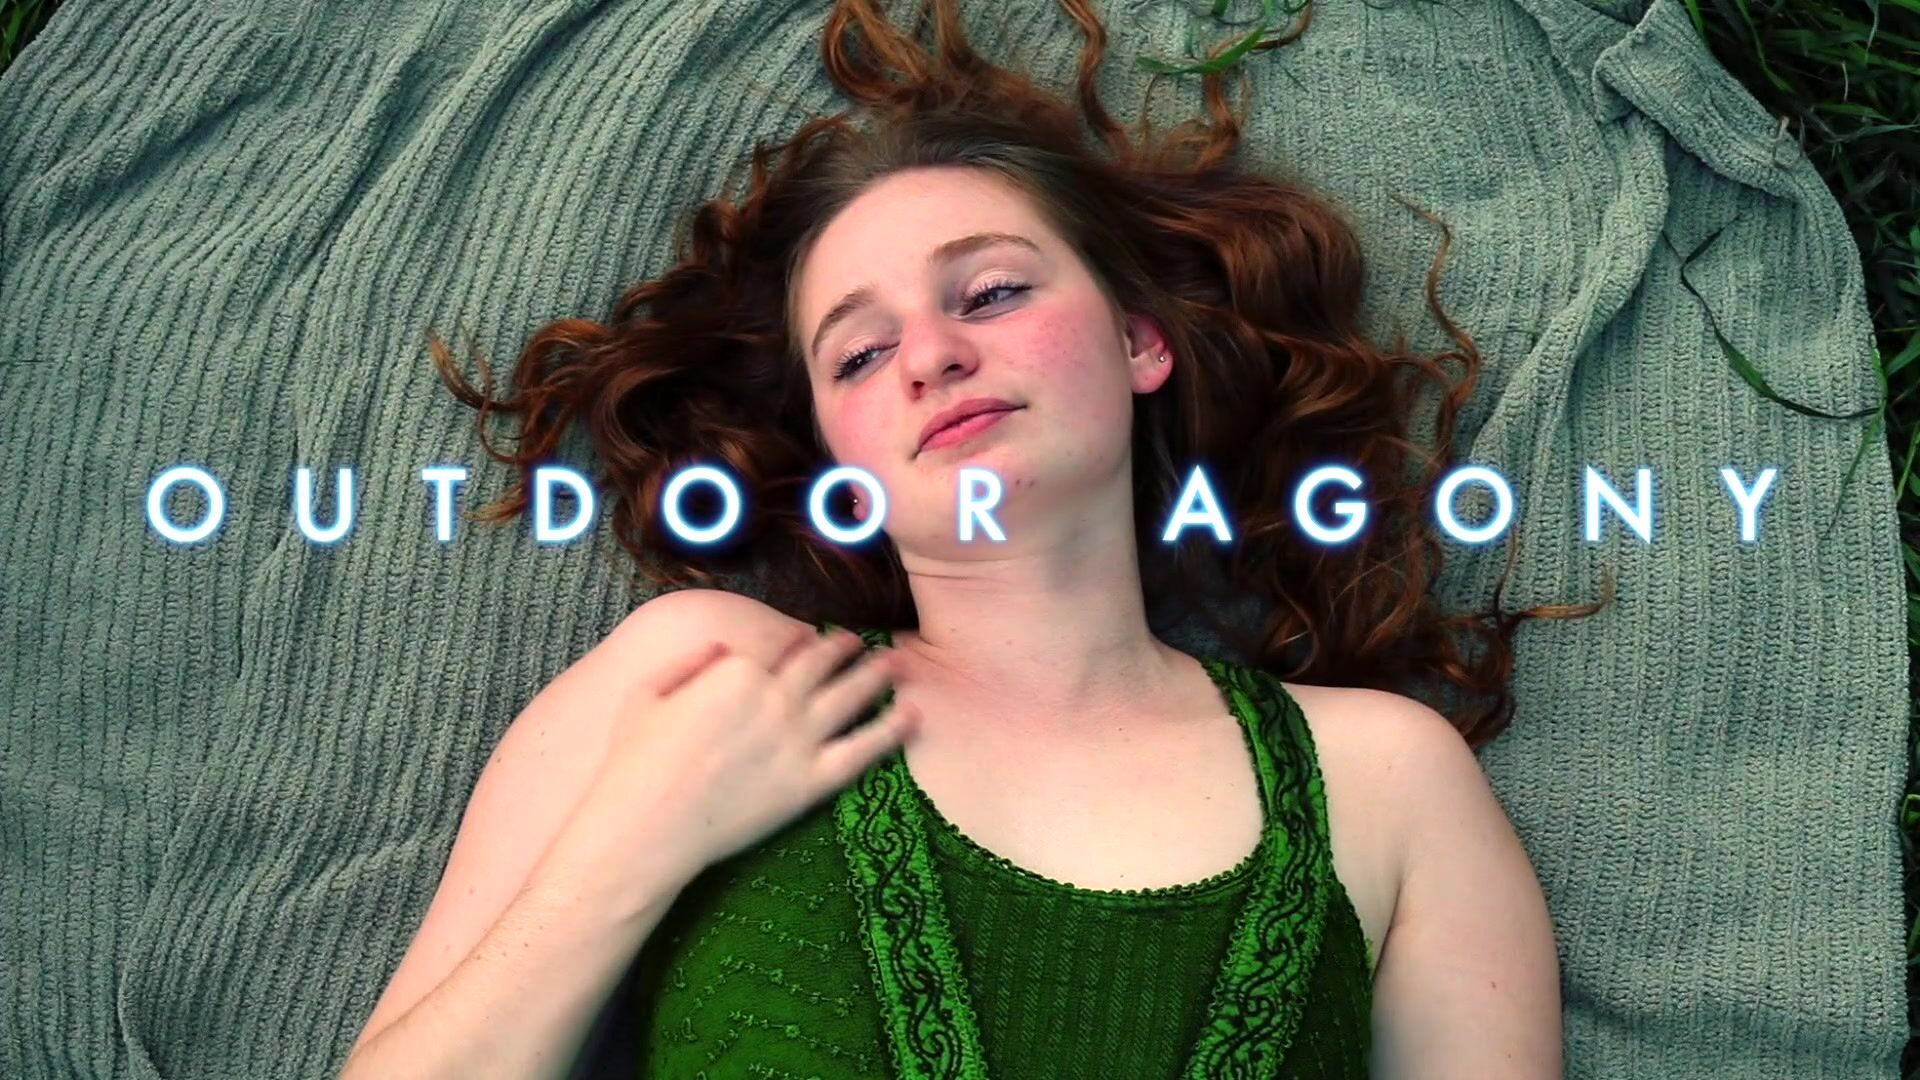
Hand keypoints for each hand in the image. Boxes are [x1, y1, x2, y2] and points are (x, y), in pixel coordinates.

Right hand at [571, 627, 916, 884]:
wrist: (647, 826)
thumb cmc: (635, 760)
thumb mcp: (648, 691)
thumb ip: (690, 660)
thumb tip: (721, 647)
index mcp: (738, 668)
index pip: (785, 645)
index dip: (805, 640)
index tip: (815, 639)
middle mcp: (776, 696)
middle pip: (824, 662)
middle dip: (847, 648)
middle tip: (862, 643)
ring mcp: (798, 739)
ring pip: (852, 695)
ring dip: (878, 674)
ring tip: (896, 663)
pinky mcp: (810, 782)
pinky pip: (864, 750)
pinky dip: (892, 729)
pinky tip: (912, 714)